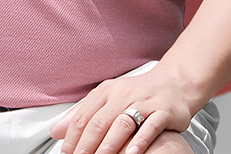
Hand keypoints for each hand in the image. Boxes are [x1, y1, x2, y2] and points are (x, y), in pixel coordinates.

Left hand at [50, 68, 194, 153]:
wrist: (174, 83)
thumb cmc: (138, 93)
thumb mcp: (108, 99)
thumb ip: (83, 114)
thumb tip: (56, 131)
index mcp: (106, 92)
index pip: (83, 116)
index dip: (72, 138)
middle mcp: (122, 95)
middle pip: (99, 122)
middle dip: (86, 146)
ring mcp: (142, 102)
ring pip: (121, 125)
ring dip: (108, 147)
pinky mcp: (162, 110)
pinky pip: (150, 126)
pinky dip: (140, 141)